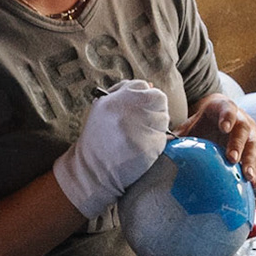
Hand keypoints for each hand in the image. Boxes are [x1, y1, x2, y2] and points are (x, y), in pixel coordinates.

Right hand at [52, 79, 170, 217]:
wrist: (92, 170)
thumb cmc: (99, 138)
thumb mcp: (103, 108)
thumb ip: (125, 92)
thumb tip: (151, 85)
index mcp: (115, 99)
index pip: (143, 86)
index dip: (143, 97)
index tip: (139, 108)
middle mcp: (127, 111)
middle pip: (158, 99)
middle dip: (154, 110)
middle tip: (142, 124)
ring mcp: (139, 128)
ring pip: (163, 118)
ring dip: (156, 127)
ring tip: (138, 137)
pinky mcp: (148, 147)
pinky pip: (162, 138)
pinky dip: (156, 143)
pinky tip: (140, 148)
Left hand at [183, 94, 255, 187]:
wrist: (219, 119)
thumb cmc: (203, 124)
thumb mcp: (192, 125)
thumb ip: (179, 136)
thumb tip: (159, 147)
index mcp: (224, 109)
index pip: (228, 110)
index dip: (227, 117)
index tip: (224, 127)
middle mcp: (242, 120)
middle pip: (243, 130)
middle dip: (238, 144)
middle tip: (232, 158)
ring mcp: (250, 134)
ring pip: (253, 146)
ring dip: (250, 162)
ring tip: (248, 177)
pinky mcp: (254, 149)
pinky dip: (255, 172)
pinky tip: (253, 185)